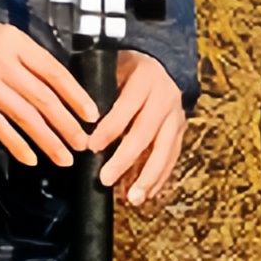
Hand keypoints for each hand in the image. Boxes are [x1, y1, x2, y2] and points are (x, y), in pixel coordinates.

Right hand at [0, 16, 96, 169]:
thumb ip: (22, 58)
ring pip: (25, 114)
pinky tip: (30, 158)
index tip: (92, 115)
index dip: (75, 95)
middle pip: (43, 96)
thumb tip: (52, 87)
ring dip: (47, 139)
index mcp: (15, 42)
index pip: (54, 71)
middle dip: (67, 123)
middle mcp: (2, 60)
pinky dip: (16, 144)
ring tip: (64, 157)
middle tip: (84, 144)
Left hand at [90, 51, 186, 207]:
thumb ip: (99, 91)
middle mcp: (165, 98)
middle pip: (146, 134)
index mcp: (145, 80)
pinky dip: (161, 178)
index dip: (109, 129)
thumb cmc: (127, 68)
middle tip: (106, 179)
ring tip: (134, 199)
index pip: (126, 108)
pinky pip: (172, 157)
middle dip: (125, 160)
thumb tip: (79, 125)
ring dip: (149, 177)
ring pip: (165, 150)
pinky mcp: (181, 131)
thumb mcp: (112, 68)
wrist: (162, 61)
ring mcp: (176, 116)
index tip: (91, 147)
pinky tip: (149, 194)